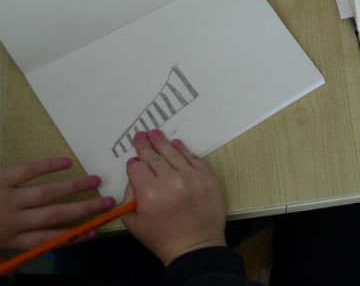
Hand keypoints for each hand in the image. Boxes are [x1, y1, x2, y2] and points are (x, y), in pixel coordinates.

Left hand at [0, 157, 113, 252]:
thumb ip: (2, 260)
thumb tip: (14, 273)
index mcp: (11, 240)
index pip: (49, 240)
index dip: (74, 236)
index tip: (95, 231)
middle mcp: (15, 220)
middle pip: (56, 214)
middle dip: (86, 208)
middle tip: (109, 201)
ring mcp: (9, 198)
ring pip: (48, 192)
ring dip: (75, 186)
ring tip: (96, 179)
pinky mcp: (0, 178)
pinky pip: (29, 170)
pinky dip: (49, 165)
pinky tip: (67, 162)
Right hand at [122, 130, 225, 265]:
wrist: (195, 246)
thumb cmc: (162, 237)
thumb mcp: (133, 222)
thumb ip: (129, 196)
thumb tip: (135, 173)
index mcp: (149, 193)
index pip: (138, 168)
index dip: (134, 165)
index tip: (134, 161)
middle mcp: (171, 181)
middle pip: (155, 158)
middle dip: (145, 145)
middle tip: (140, 134)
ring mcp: (192, 178)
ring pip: (174, 155)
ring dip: (163, 143)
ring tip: (155, 133)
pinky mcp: (208, 178)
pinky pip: (194, 160)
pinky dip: (185, 151)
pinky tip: (177, 144)